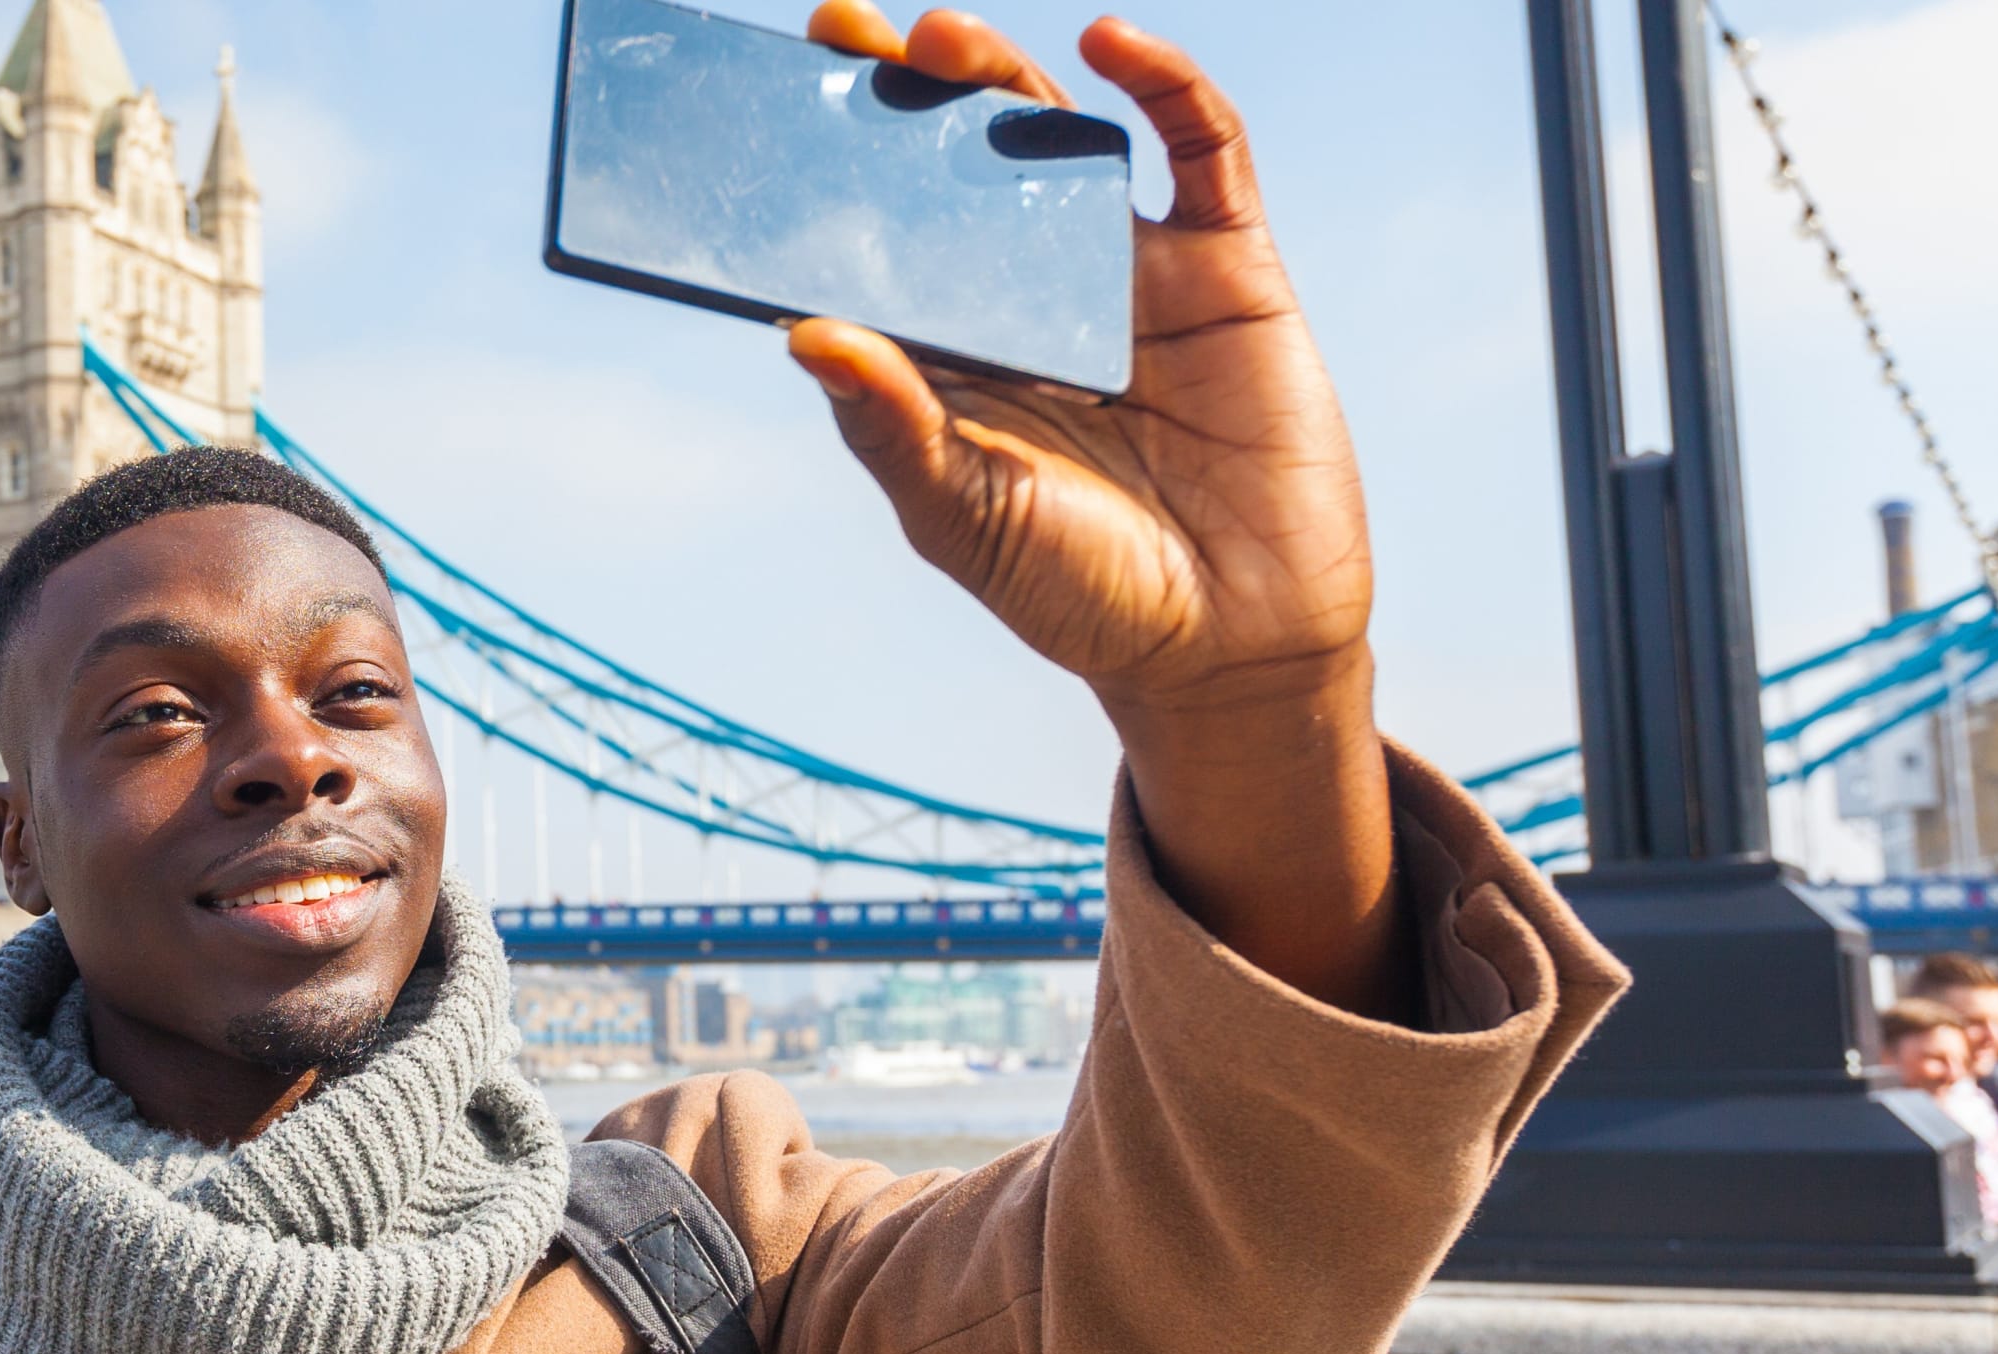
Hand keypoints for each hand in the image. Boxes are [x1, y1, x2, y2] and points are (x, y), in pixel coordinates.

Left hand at [790, 6, 1406, 1019]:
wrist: (1228, 648)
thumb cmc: (1078, 593)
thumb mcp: (963, 515)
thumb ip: (889, 427)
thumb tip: (804, 333)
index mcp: (956, 346)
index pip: (881, 231)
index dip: (834, 166)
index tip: (768, 102)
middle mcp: (1035, 291)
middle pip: (960, 160)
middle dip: (903, 92)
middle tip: (840, 33)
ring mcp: (1133, 271)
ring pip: (1060, 138)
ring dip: (1000, 76)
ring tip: (938, 38)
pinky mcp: (1229, 268)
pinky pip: (1202, 150)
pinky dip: (1164, 85)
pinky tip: (1110, 45)